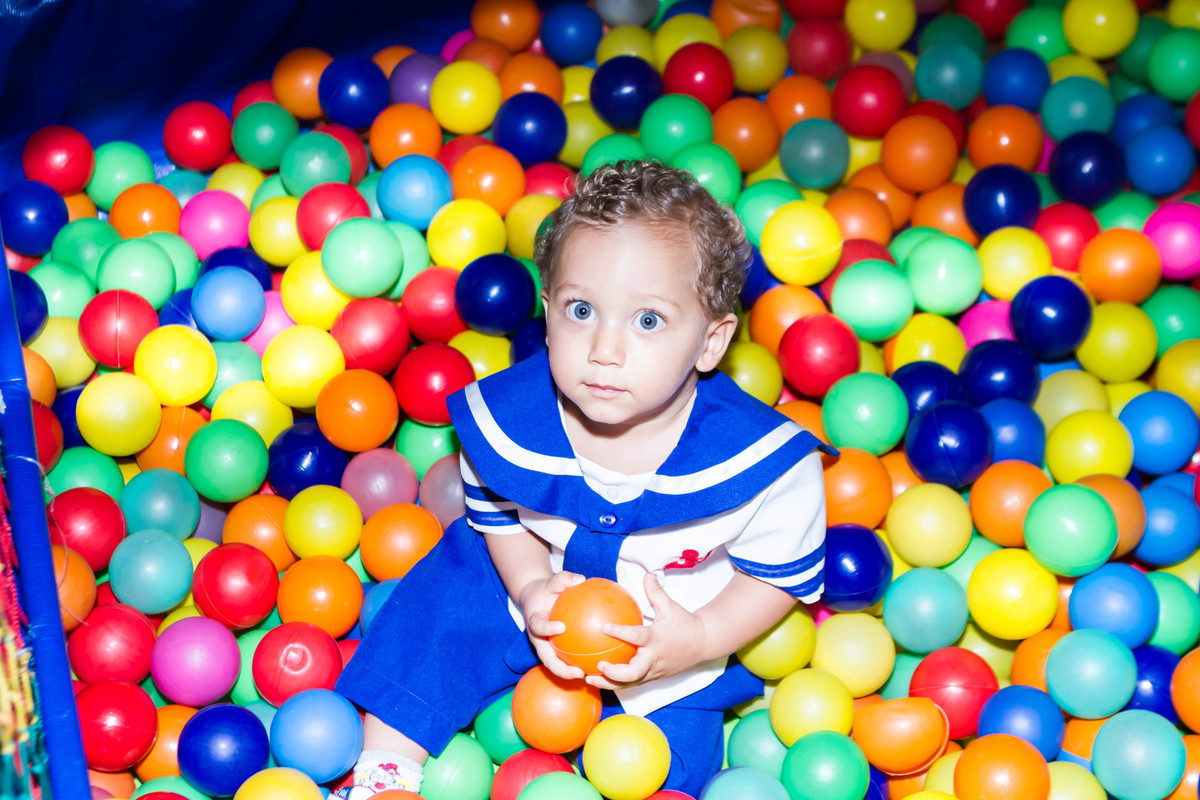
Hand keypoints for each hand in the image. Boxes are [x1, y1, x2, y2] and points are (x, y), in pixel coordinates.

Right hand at [519, 570, 585, 680]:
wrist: (537, 600)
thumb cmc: (546, 590)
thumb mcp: (552, 581)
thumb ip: (563, 579)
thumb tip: (580, 579)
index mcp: (535, 622)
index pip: (539, 627)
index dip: (547, 628)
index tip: (560, 627)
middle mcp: (540, 640)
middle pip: (547, 660)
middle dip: (561, 670)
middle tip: (578, 672)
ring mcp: (547, 648)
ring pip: (558, 665)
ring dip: (572, 674)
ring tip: (592, 677)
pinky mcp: (557, 651)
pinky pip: (569, 658)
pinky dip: (582, 663)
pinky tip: (600, 664)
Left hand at [586, 572, 707, 690]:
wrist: (703, 644)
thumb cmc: (684, 624)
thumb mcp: (670, 606)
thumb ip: (655, 592)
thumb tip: (646, 573)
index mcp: (657, 639)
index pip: (637, 637)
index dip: (621, 632)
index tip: (604, 626)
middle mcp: (654, 658)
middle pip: (633, 673)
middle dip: (614, 672)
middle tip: (598, 664)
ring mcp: (653, 671)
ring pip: (630, 683)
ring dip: (609, 683)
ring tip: (589, 678)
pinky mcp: (652, 678)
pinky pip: (632, 683)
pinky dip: (616, 683)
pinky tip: (599, 678)